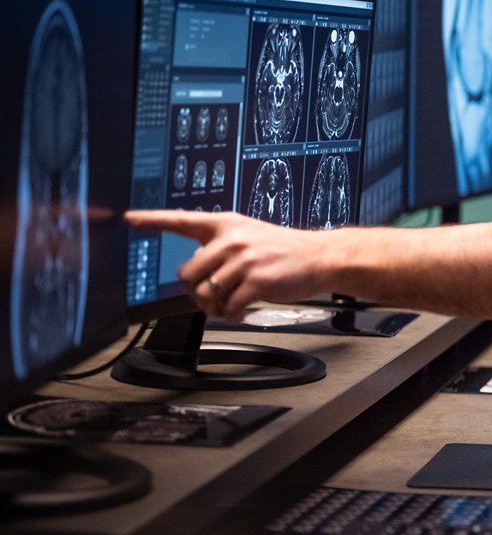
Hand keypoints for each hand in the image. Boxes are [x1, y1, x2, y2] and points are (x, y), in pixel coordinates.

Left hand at [124, 210, 323, 321]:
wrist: (320, 256)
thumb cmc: (284, 251)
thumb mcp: (249, 236)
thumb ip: (220, 248)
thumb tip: (196, 275)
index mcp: (225, 224)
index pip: (181, 219)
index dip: (152, 219)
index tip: (129, 219)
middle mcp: (231, 239)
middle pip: (186, 274)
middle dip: (195, 293)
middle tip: (212, 299)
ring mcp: (244, 259)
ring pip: (205, 294)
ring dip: (214, 308)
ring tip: (230, 305)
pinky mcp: (256, 280)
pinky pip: (228, 306)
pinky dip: (232, 315)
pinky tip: (242, 311)